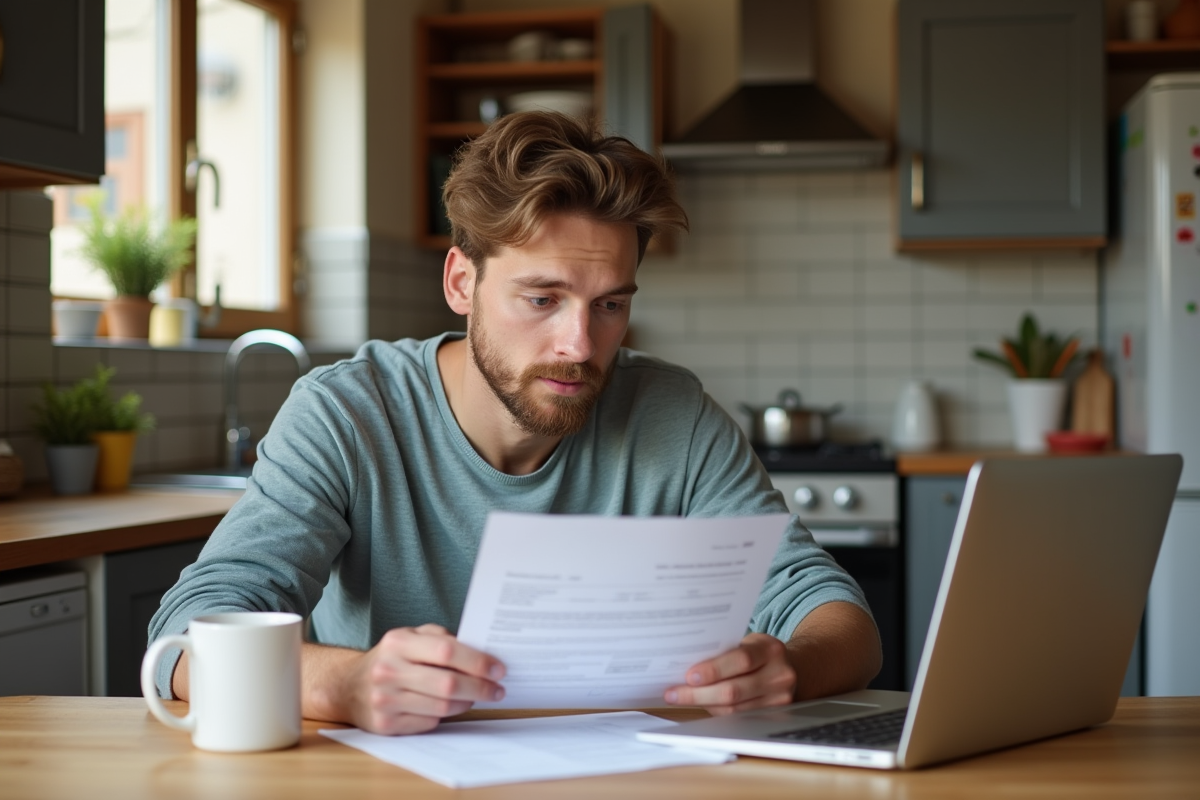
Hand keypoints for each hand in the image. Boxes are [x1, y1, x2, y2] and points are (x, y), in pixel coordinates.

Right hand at [333, 623, 505, 734]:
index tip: (498, 668)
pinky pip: (429, 722)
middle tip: (498, 689)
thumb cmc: (390, 658)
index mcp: (397, 643)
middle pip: (448, 684)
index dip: (477, 661)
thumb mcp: (409, 636)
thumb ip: (440, 638)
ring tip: (477, 696)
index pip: (447, 652)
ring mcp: (385, 701)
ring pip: (442, 706)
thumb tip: (480, 651)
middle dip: (480, 687)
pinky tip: (451, 706)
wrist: (347, 687)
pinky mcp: (386, 725)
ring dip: (467, 702)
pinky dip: (446, 715)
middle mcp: (388, 672)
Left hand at [663, 633, 795, 714]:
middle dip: (699, 693)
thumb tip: (685, 665)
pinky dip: (716, 711)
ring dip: (703, 704)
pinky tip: (700, 705)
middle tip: (674, 693)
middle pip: (734, 690)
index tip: (689, 675)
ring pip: (734, 709)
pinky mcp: (774, 715)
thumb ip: (725, 652)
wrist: (789, 667)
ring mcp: (779, 698)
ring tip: (680, 699)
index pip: (741, 660)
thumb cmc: (758, 652)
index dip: (713, 670)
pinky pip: (738, 717)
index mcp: (770, 649)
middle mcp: (780, 675)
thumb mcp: (748, 643)